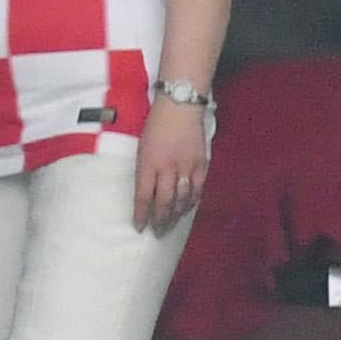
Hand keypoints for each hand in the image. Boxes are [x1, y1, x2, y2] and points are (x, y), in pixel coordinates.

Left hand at [135, 100, 209, 233]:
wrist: (180, 107)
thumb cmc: (156, 125)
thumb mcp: (141, 147)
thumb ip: (144, 170)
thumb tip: (145, 192)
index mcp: (148, 162)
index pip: (143, 196)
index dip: (141, 214)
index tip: (139, 227)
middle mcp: (168, 167)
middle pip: (164, 201)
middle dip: (159, 220)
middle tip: (156, 232)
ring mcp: (187, 166)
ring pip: (182, 199)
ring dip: (175, 215)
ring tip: (170, 225)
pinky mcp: (201, 164)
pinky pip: (197, 189)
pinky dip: (192, 202)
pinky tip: (186, 209)